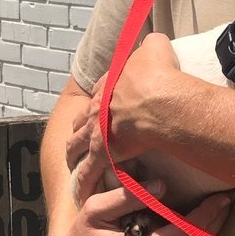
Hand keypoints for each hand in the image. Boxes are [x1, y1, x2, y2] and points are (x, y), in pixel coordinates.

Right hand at [49, 182, 234, 235]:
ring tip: (224, 208)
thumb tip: (163, 185)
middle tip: (230, 197)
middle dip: (216, 223)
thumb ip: (128, 196)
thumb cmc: (83, 234)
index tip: (222, 196)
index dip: (206, 215)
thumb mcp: (95, 210)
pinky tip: (208, 225)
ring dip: (212, 234)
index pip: (184, 235)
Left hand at [66, 34, 181, 204]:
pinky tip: (82, 193)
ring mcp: (97, 130)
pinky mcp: (103, 152)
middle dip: (80, 128)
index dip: (99, 99)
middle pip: (81, 119)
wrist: (159, 100)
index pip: (98, 91)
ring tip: (75, 165)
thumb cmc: (160, 75)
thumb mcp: (156, 47)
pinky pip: (88, 172)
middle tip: (82, 139)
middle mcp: (98, 106)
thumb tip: (154, 42)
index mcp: (109, 83)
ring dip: (75, 155)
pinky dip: (84, 182)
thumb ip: (151, 45)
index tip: (100, 106)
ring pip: (76, 145)